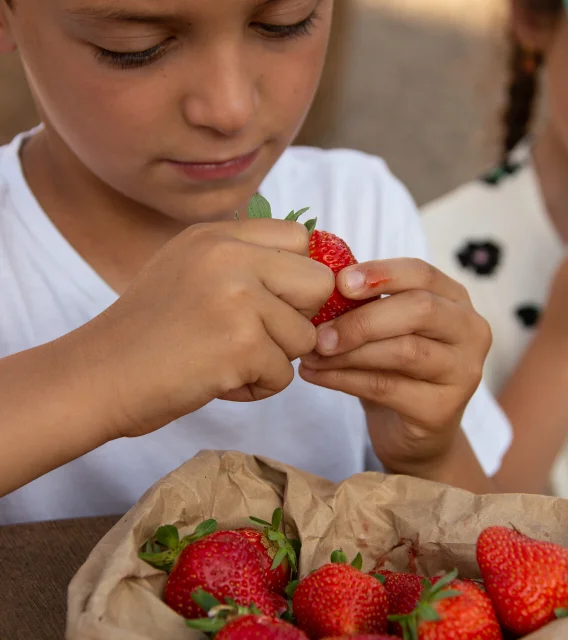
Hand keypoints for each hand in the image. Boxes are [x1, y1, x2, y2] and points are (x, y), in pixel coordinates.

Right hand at [75, 219, 334, 439]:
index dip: (300, 276)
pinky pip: (285, 374)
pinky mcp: (241, 345)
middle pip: (319, 282)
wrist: (97, 376)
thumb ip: (246, 262)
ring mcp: (237, 299)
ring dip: (275, 358)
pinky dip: (258, 387)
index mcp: (218, 235)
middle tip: (260, 335)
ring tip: (228, 361)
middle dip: (299, 317)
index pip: (301, 238)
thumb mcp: (191, 269)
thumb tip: (319, 275)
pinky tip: (219, 381)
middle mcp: (230, 256)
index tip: (282, 302)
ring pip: (305, 336)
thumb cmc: (148, 331)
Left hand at [298, 258, 491, 474]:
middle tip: (319, 333)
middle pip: (419, 309)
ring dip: (348, 352)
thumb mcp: (385, 328)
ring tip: (311, 355)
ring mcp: (463, 372)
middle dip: (362, 319)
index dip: (380, 274)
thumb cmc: (394, 368)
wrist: (410, 431)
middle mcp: (471, 331)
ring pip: (403, 351)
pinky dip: (343, 379)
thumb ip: (365, 303)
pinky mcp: (442, 409)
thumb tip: (320, 284)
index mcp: (455, 300)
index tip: (339, 283)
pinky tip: (314, 375)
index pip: (422, 273)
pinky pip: (386, 387)